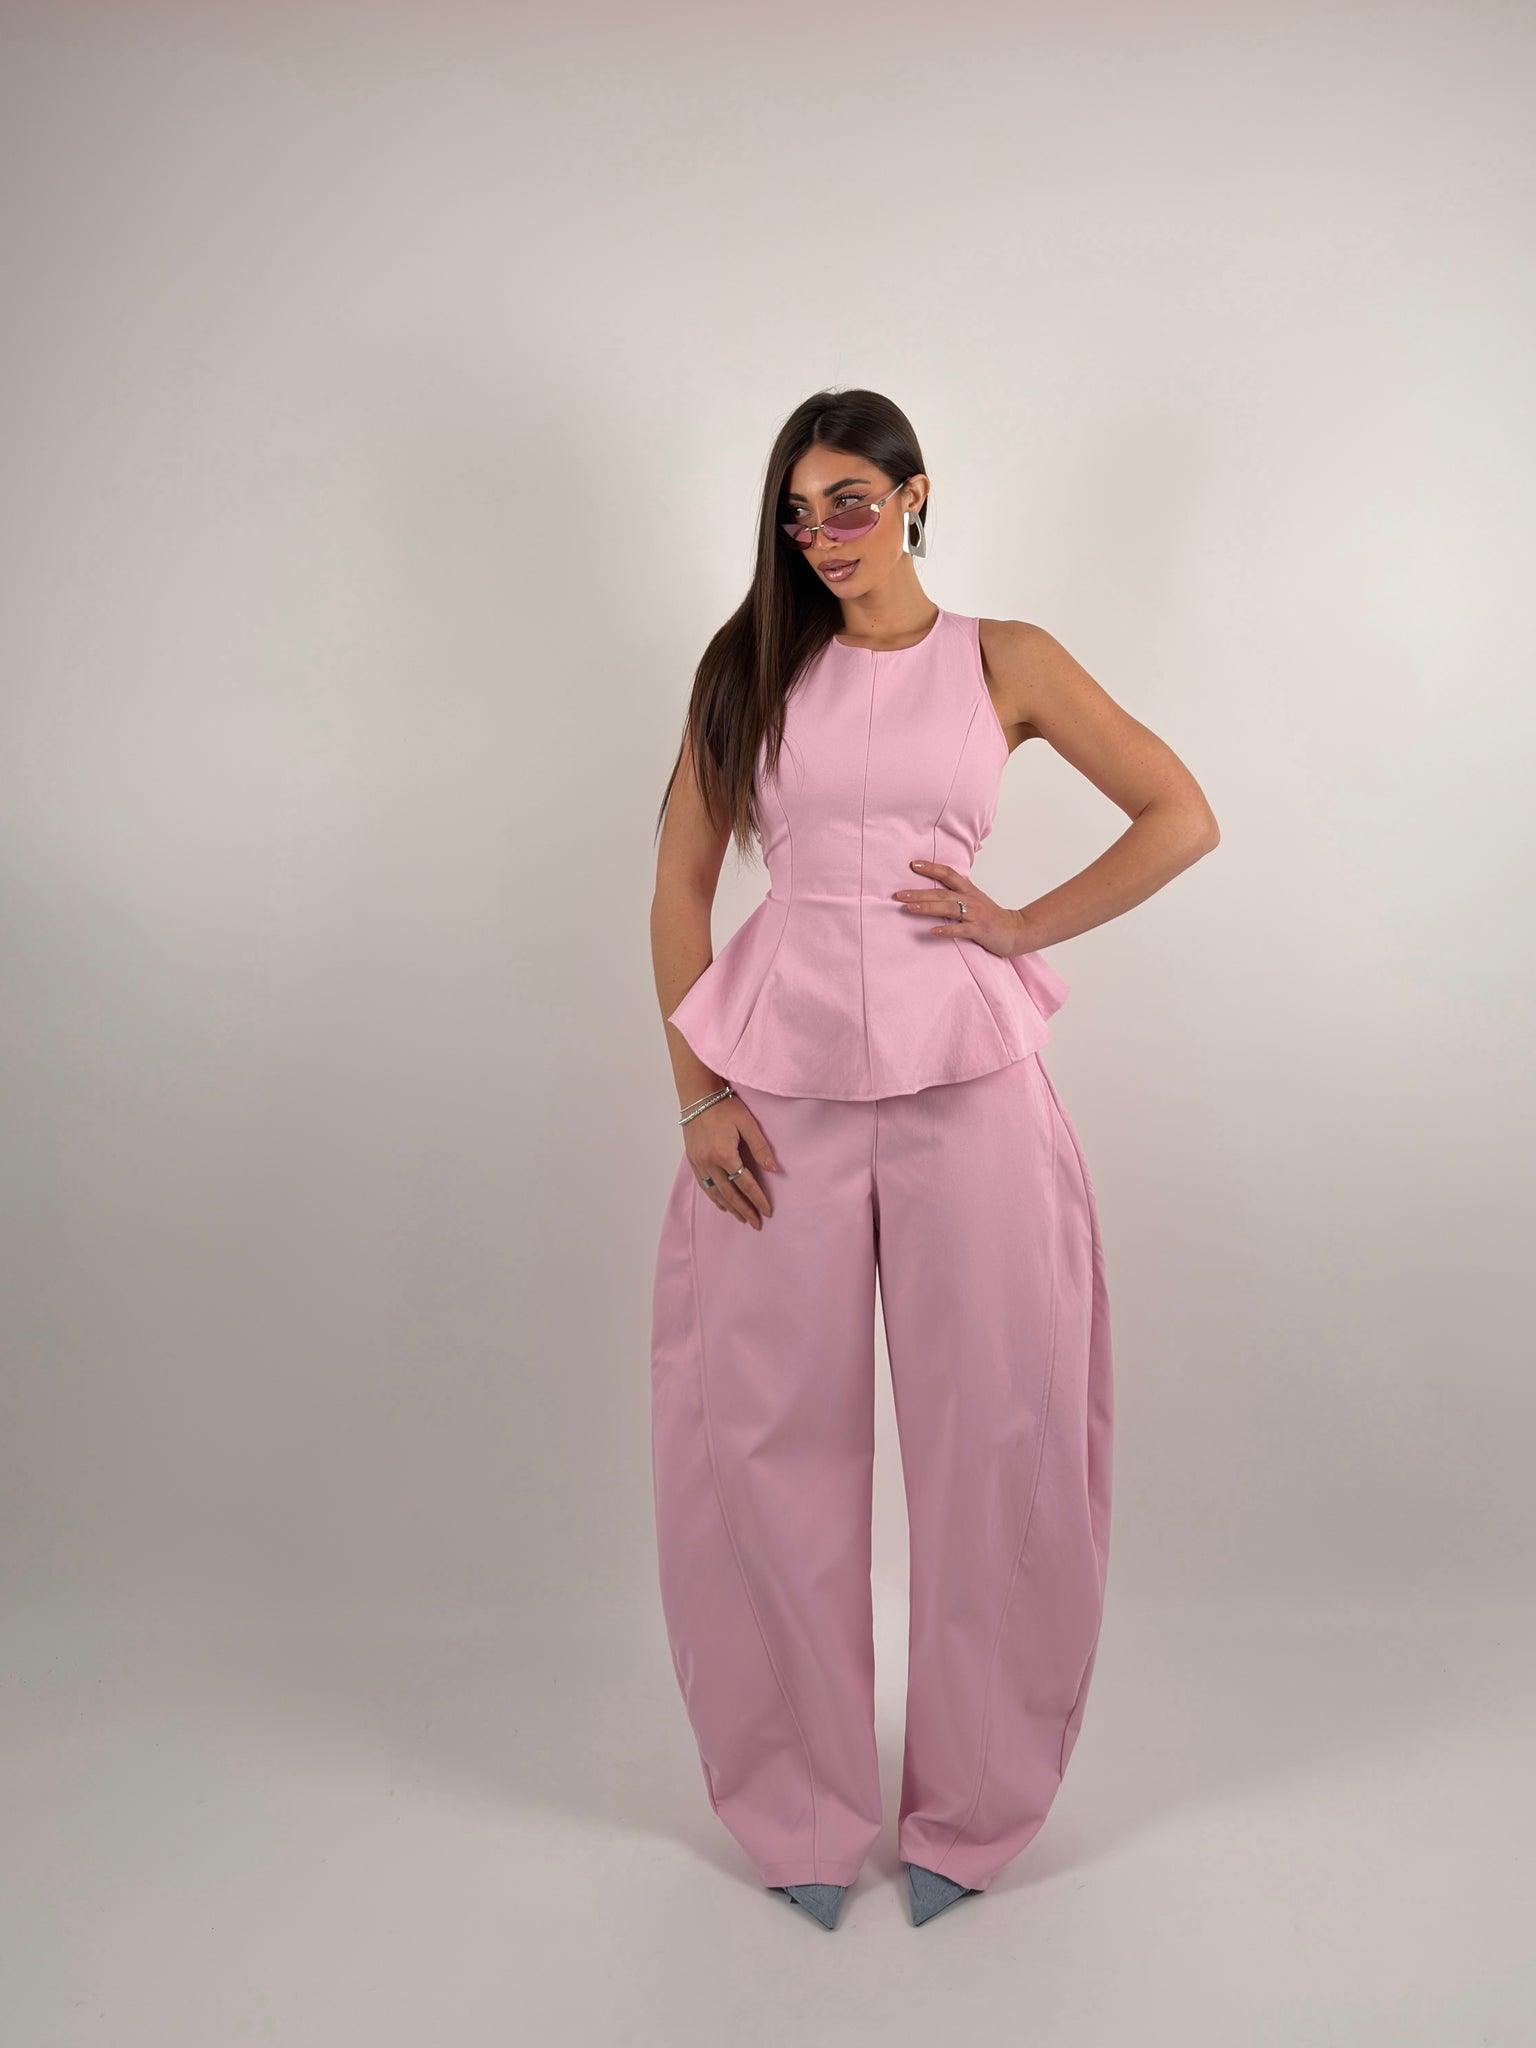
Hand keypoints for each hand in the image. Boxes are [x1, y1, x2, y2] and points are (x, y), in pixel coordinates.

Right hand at [683, 1095, 778, 1229]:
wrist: (697, 1096)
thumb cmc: (724, 1106)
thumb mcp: (747, 1123)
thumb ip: (760, 1147)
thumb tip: (773, 1170)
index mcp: (725, 1154)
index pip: (745, 1184)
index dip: (758, 1199)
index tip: (767, 1212)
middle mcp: (710, 1163)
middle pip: (730, 1194)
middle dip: (745, 1210)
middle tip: (756, 1224)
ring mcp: (699, 1163)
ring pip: (716, 1193)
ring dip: (730, 1208)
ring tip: (742, 1218)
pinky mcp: (693, 1161)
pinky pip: (704, 1186)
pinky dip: (714, 1198)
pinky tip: (722, 1205)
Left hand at [892, 859, 1023, 957]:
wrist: (1016, 930)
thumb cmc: (991, 917)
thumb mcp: (975, 900)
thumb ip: (957, 893)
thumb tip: (934, 890)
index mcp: (968, 890)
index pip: (948, 873)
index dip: (931, 868)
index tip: (912, 864)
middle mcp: (970, 899)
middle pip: (941, 892)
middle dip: (919, 892)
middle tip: (898, 894)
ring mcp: (975, 915)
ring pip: (948, 908)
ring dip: (928, 907)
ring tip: (909, 908)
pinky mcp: (979, 930)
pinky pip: (960, 930)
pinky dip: (946, 930)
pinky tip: (932, 932)